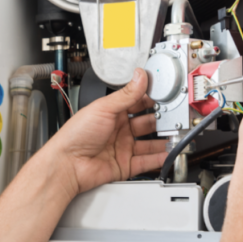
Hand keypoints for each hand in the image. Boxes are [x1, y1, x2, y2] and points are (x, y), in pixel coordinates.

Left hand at [38, 68, 166, 196]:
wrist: (67, 163)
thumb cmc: (75, 135)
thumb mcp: (103, 108)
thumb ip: (126, 94)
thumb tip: (140, 76)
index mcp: (112, 113)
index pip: (137, 103)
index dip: (151, 100)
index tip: (165, 96)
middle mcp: (118, 129)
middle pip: (146, 123)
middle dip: (160, 120)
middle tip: (173, 116)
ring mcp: (122, 147)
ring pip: (149, 143)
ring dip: (163, 140)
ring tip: (175, 135)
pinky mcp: (125, 165)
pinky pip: (146, 161)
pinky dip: (159, 158)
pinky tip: (168, 153)